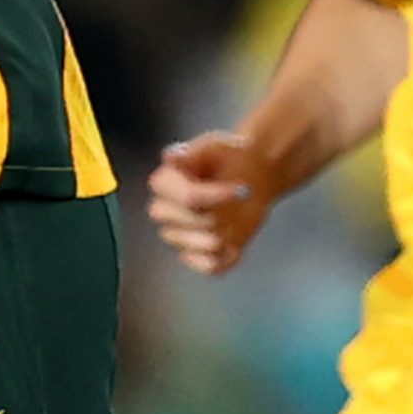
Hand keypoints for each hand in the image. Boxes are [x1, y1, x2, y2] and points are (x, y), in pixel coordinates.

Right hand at [147, 130, 275, 276]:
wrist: (249, 173)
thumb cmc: (230, 156)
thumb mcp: (215, 145)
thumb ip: (193, 152)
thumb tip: (171, 156)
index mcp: (163, 183)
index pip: (188, 199)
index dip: (217, 196)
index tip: (242, 188)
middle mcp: (164, 211)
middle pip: (195, 225)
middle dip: (221, 213)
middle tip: (239, 198)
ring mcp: (179, 236)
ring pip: (205, 247)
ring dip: (228, 233)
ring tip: (235, 217)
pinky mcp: (196, 254)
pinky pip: (210, 268)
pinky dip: (228, 258)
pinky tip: (235, 241)